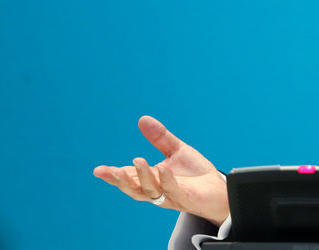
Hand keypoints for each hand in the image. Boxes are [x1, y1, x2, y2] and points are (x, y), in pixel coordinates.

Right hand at [94, 116, 229, 225]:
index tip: (98, 171)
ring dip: (143, 177)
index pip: (129, 177)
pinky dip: (167, 181)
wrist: (220, 190)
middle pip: (134, 188)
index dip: (113, 175)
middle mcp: (158, 190)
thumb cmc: (196, 174)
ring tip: (138, 160)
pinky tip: (163, 170)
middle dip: (121, 180)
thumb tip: (142, 119)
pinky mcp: (186, 199)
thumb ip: (160, 138)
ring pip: (151, 191)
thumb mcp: (177, 151)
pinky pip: (174, 191)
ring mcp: (171, 196)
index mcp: (152, 179)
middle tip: (111, 170)